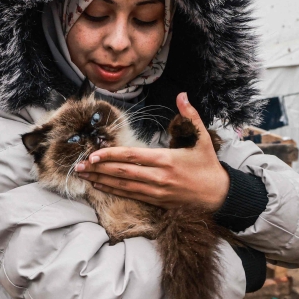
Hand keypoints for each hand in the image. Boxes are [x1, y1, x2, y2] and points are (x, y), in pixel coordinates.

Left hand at [76, 93, 229, 210]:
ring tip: (83, 176)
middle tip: (78, 165)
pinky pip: (130, 196)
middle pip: (122, 173)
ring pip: (123, 187)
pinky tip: (100, 186)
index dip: (111, 155)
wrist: (219, 196)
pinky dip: (113, 191)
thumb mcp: (202, 139)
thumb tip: (182, 95)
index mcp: (167, 160)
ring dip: (101, 181)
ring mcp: (157, 193)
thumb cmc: (208, 166)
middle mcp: (159, 178)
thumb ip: (190, 116)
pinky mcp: (157, 203)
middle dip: (98, 169)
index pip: (132, 157)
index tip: (94, 154)